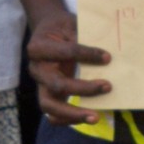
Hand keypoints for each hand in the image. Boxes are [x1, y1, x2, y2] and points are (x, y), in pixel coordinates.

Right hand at [27, 10, 111, 125]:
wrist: (46, 29)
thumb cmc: (60, 26)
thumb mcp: (70, 24)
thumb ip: (81, 37)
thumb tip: (105, 56)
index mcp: (38, 47)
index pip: (66, 52)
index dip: (88, 55)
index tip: (107, 57)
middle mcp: (36, 68)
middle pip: (56, 85)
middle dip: (83, 89)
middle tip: (107, 87)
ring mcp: (40, 84)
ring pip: (49, 106)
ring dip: (72, 114)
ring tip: (95, 117)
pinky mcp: (46, 93)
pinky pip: (52, 113)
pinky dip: (67, 119)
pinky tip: (86, 118)